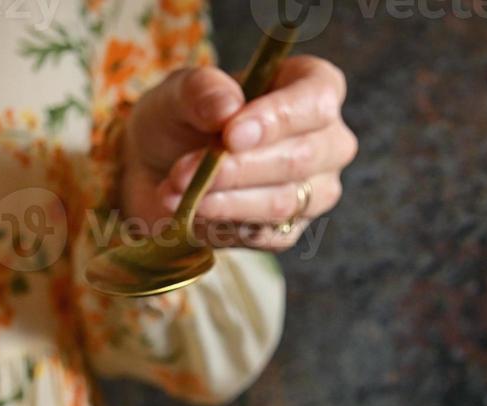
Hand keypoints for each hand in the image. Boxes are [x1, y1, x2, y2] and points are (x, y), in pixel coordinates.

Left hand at [121, 56, 355, 251]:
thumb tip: (227, 108)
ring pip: (282, 202)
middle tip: (182, 172)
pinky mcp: (289, 230)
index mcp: (313, 87)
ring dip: (221, 201)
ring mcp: (315, 191)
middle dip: (236, 169)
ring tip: (173, 193)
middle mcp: (327, 141)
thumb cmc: (182, 118)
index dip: (277, 119)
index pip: (317, 102)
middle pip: (300, 158)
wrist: (159, 167)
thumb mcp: (180, 91)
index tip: (231, 135)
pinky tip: (189, 213)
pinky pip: (265, 236)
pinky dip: (221, 226)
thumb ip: (202, 91)